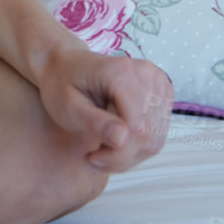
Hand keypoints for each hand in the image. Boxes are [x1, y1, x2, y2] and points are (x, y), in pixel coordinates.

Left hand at [37, 45, 172, 172]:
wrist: (65, 65)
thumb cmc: (61, 84)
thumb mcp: (67, 106)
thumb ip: (95, 123)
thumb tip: (122, 139)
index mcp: (122, 72)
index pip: (137, 128)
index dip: (118, 154)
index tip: (92, 158)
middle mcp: (146, 73)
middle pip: (149, 137)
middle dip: (121, 156)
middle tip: (95, 156)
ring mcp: (158, 82)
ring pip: (155, 140)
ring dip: (129, 153)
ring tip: (102, 146)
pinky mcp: (161, 93)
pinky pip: (158, 134)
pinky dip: (136, 145)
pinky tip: (115, 137)